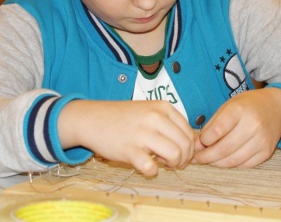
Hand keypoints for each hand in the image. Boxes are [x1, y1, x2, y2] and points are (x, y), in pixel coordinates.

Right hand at [58, 100, 194, 175]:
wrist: (91, 119)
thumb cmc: (122, 117)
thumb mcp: (148, 110)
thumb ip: (168, 122)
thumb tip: (189, 144)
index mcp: (163, 107)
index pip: (189, 131)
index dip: (189, 147)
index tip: (180, 153)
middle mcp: (155, 118)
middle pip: (185, 145)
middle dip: (183, 159)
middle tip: (172, 163)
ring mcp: (142, 133)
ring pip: (175, 155)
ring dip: (172, 165)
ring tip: (161, 163)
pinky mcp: (129, 149)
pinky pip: (151, 167)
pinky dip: (151, 171)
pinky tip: (145, 166)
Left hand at [193, 88, 280, 167]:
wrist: (275, 109)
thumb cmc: (247, 106)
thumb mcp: (227, 106)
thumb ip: (212, 125)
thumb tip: (197, 146)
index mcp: (239, 110)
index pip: (217, 131)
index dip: (204, 140)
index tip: (197, 143)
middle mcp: (252, 125)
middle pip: (224, 149)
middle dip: (206, 157)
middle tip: (196, 158)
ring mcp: (261, 140)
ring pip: (233, 161)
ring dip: (216, 163)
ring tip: (208, 160)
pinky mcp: (266, 152)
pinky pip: (244, 165)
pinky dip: (230, 165)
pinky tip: (223, 160)